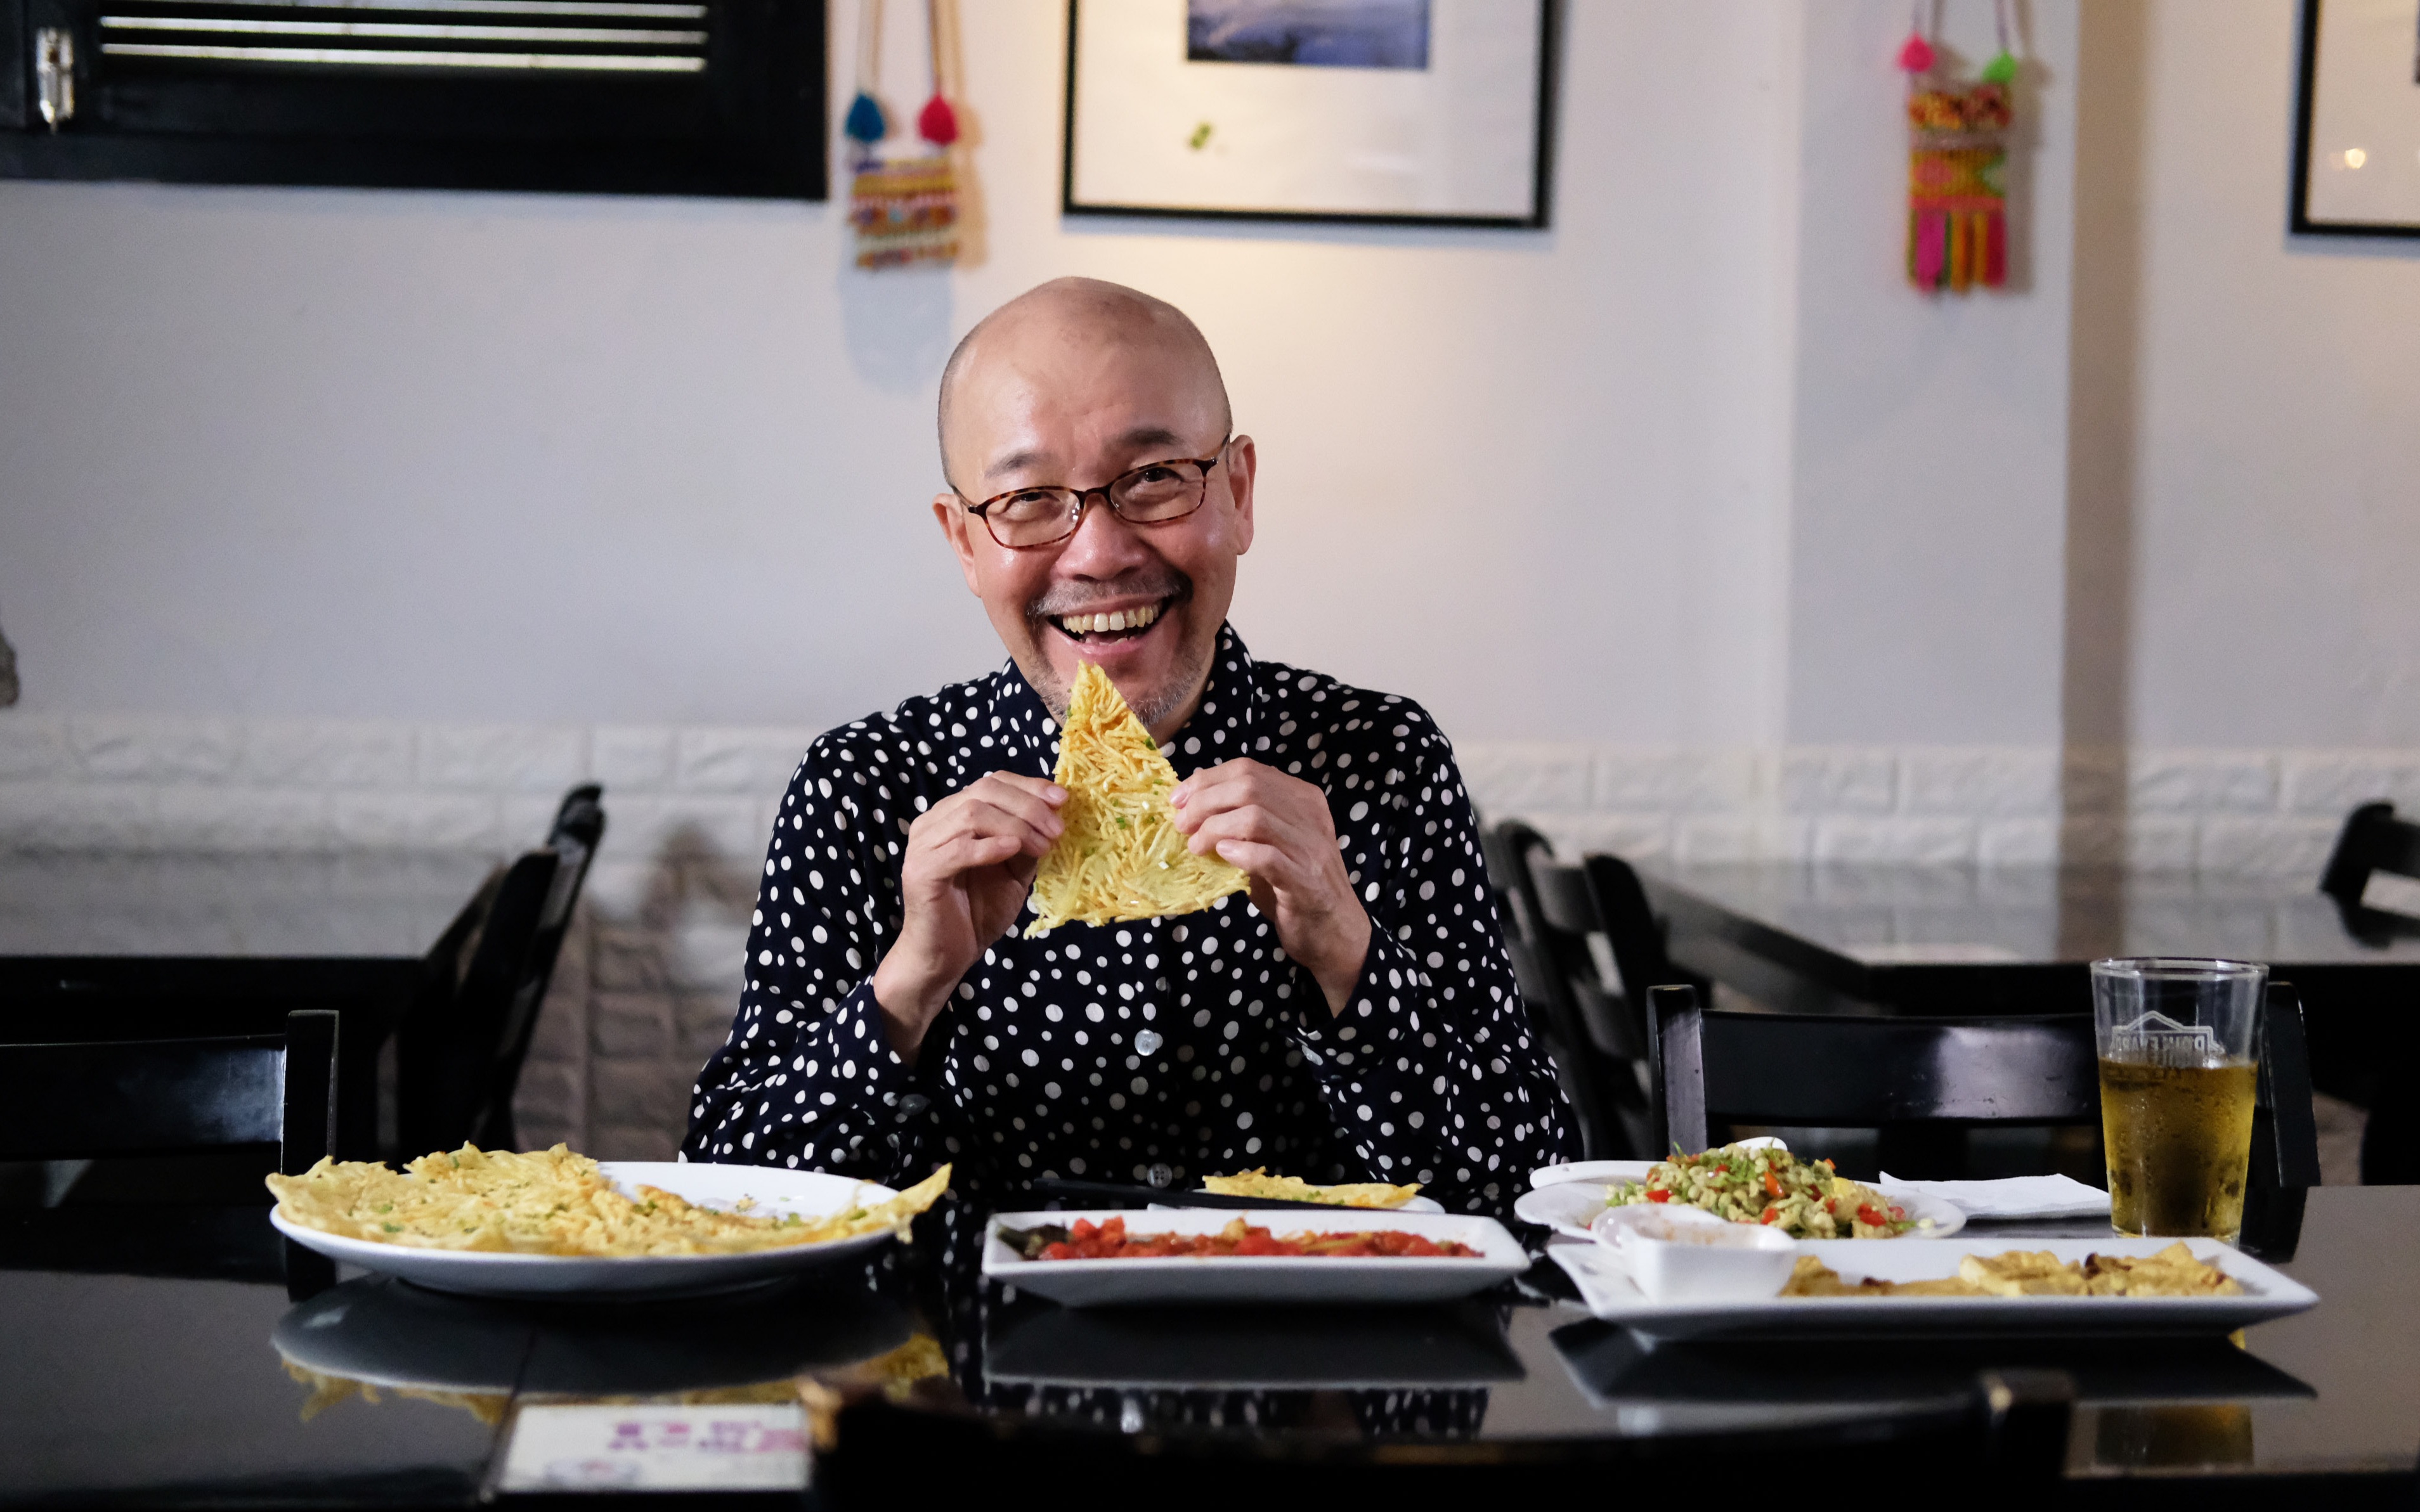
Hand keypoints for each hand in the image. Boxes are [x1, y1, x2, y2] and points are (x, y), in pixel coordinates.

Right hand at [872, 771, 1064, 1062]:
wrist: (946, 956)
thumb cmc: (977, 912)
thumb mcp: (1013, 871)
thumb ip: (1027, 841)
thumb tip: (1055, 815)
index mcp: (952, 814)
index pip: (991, 782)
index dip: (1029, 786)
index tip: (1062, 799)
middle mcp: (933, 822)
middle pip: (983, 791)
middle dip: (1028, 806)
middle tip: (1057, 830)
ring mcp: (923, 844)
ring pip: (972, 813)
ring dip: (1016, 826)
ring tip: (1042, 846)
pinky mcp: (921, 871)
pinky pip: (958, 848)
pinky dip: (989, 846)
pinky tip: (1012, 850)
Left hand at [1169, 759, 1371, 1015]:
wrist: (1334, 932)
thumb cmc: (1292, 887)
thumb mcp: (1269, 844)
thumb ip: (1242, 820)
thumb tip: (1193, 802)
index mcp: (1302, 798)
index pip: (1248, 769)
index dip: (1206, 780)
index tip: (1178, 800)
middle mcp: (1309, 815)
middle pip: (1249, 786)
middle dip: (1205, 802)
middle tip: (1182, 825)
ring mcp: (1309, 847)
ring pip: (1256, 816)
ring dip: (1215, 828)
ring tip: (1196, 846)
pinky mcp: (1305, 880)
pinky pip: (1268, 857)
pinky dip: (1238, 852)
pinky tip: (1222, 856)